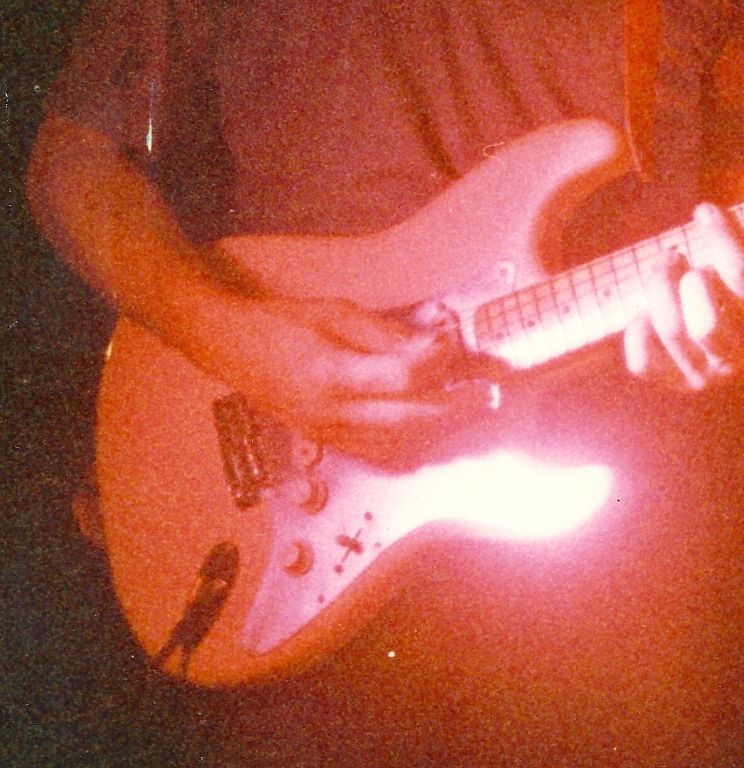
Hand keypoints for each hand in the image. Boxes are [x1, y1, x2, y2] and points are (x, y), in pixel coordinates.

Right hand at [184, 294, 468, 466]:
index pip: (400, 377)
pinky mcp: (324, 442)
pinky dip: (411, 445)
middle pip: (407, 422)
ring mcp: (326, 434)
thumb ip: (388, 334)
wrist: (229, 347)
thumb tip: (437, 345)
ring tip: (469, 411)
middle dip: (456, 410)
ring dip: (439, 433)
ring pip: (397, 447)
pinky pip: (376, 455)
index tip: (459, 346)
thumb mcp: (337, 312)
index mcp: (331, 372)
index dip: (438, 363)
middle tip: (490, 394)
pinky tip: (432, 428)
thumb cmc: (285, 322)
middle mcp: (330, 412)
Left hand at [622, 203, 743, 388]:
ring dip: (659, 288)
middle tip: (678, 255)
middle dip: (688, 281)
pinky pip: (642, 360)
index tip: (704, 211)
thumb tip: (705, 212)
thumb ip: (743, 245)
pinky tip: (650, 311)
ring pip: (671, 332)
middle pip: (706, 324)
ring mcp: (704, 376)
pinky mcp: (671, 382)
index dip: (722, 240)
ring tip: (664, 264)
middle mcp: (740, 359)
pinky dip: (638, 329)